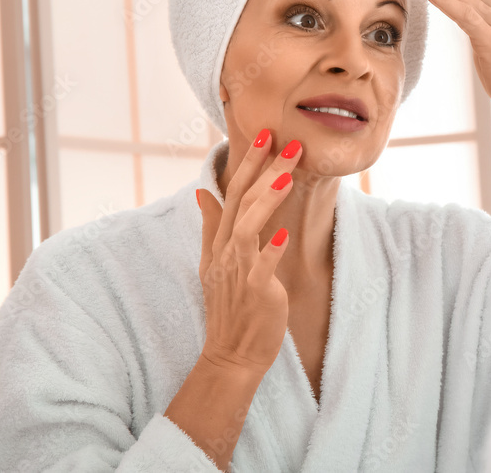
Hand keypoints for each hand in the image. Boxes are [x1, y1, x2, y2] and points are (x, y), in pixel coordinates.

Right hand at [195, 131, 301, 375]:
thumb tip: (201, 192)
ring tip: (288, 174)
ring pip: (250, 226)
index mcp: (220, 242)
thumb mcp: (212, 263)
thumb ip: (210, 226)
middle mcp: (227, 251)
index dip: (248, 164)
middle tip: (288, 142)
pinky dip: (271, 249)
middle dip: (264, 170)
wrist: (231, 354)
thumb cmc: (230, 308)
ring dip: (268, 200)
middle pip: (242, 202)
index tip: (266, 135)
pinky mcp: (256, 292)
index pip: (232, 193)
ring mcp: (239, 271)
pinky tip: (284, 233)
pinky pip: (262, 266)